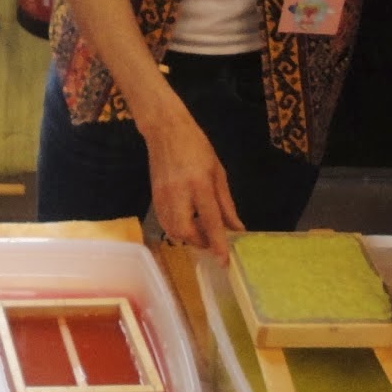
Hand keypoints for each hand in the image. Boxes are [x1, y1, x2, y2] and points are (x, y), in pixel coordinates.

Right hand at [141, 98, 242, 257]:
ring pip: (172, 230)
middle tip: (212, 240)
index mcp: (199, 185)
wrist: (165, 130)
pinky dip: (176, 229)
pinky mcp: (154, 197)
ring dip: (187, 237)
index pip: (210, 220)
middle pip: (185, 231)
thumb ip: (226, 204)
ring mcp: (163, 196)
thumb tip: (237, 228)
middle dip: (199, 242)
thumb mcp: (218, 173)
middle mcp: (178, 193)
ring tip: (200, 231)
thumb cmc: (197, 147)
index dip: (217, 243)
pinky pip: (164, 222)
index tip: (224, 261)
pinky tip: (187, 222)